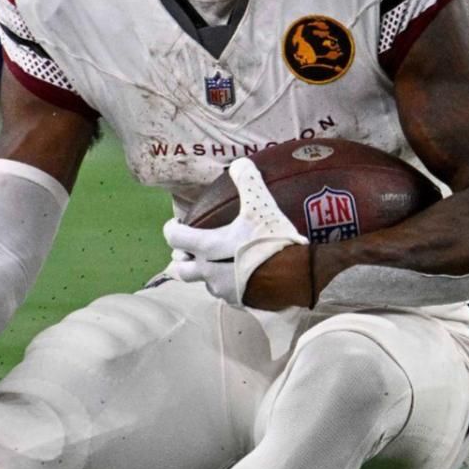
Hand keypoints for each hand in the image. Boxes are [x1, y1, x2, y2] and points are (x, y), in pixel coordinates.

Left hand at [162, 157, 306, 308]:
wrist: (297, 279)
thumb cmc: (273, 242)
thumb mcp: (261, 206)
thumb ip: (248, 182)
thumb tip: (240, 163)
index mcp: (207, 248)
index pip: (174, 238)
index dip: (171, 229)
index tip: (178, 223)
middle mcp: (209, 273)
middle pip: (181, 269)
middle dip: (183, 258)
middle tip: (192, 248)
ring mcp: (224, 292)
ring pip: (204, 283)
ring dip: (206, 273)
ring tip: (219, 261)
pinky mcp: (240, 304)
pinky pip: (226, 294)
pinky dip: (229, 284)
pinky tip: (242, 275)